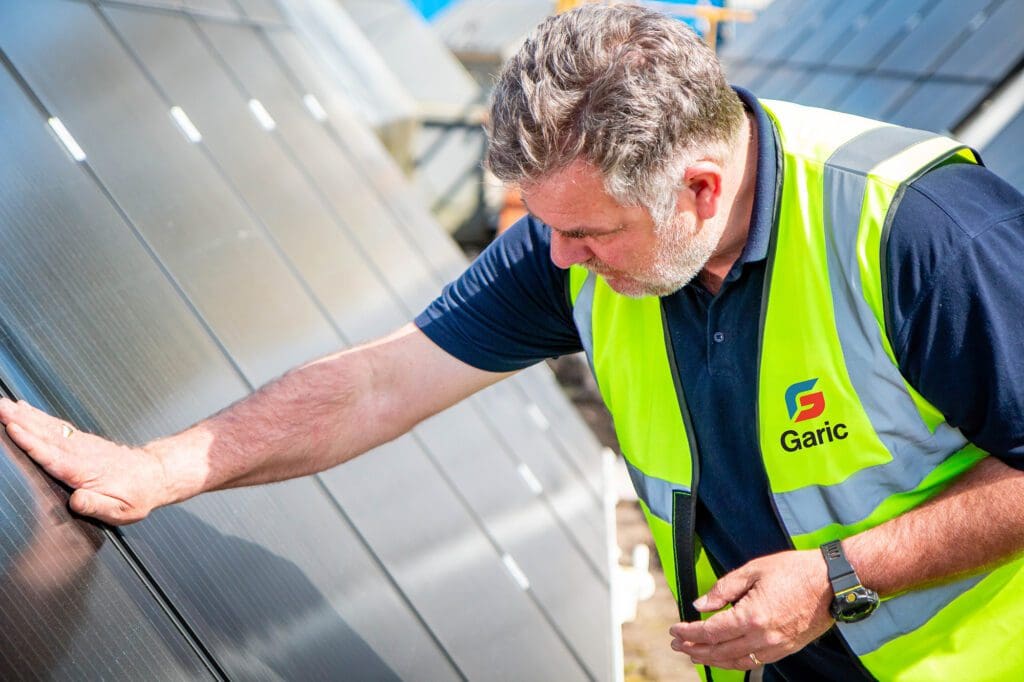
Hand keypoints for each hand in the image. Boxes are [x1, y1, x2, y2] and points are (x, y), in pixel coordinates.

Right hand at [0, 398, 168, 524]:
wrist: (155, 475)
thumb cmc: (137, 495)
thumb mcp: (120, 510)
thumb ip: (96, 505)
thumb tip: (76, 501)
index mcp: (84, 471)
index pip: (52, 456)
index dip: (31, 442)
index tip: (13, 427)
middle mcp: (80, 453)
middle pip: (44, 435)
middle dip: (19, 420)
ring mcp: (81, 444)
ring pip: (48, 427)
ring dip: (24, 414)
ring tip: (2, 404)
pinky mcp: (81, 441)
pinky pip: (56, 426)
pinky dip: (38, 416)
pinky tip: (24, 409)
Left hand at [669, 550, 833, 669]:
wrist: (832, 583)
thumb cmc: (795, 571)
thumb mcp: (752, 571)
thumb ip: (723, 590)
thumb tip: (700, 604)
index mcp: (751, 616)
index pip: (710, 631)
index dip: (688, 633)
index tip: (675, 630)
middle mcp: (762, 637)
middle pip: (719, 651)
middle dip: (694, 649)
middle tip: (677, 644)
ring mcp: (776, 646)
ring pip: (735, 662)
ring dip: (712, 660)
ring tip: (695, 654)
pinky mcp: (786, 649)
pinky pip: (754, 662)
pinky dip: (734, 662)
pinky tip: (724, 656)